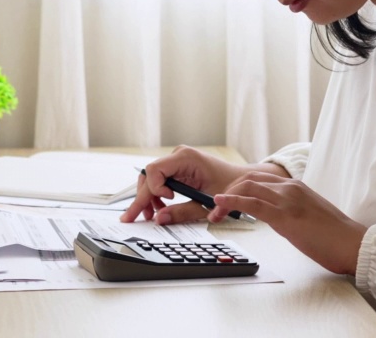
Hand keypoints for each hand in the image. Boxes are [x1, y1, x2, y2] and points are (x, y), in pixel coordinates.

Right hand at [120, 146, 248, 225]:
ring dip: (147, 197)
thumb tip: (160, 219)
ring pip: (150, 178)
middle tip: (133, 218)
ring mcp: (177, 161)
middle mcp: (179, 156)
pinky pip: (159, 179)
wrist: (243, 182)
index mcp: (186, 158)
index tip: (166, 201)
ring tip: (150, 216)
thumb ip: (182, 212)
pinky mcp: (178, 168)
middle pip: (149, 175)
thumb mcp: (206, 203)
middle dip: (142, 197)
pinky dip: (156, 195)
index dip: (154, 188)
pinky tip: (159, 208)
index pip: (155, 170)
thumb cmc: (230, 188)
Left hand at [211, 172, 367, 274]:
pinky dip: (232, 201)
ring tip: (215, 212)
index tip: (226, 199)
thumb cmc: (333, 235)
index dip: (238, 186)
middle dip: (228, 191)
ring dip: (225, 199)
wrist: (352, 244)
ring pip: (247, 187)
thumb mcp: (307, 214)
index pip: (258, 177)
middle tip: (216, 207)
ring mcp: (288, 200)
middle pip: (248, 179)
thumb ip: (289, 209)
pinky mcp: (285, 216)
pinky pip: (253, 204)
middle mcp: (290, 187)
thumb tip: (271, 215)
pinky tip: (220, 204)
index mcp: (295, 186)